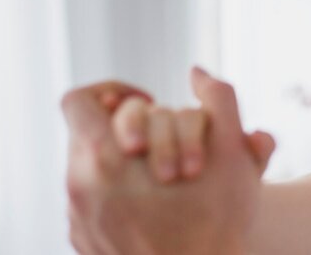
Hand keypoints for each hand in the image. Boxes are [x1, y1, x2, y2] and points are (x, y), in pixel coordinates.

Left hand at [62, 68, 275, 254]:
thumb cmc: (218, 218)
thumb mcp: (232, 151)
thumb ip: (219, 99)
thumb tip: (198, 73)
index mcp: (104, 156)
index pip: (78, 100)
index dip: (113, 91)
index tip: (149, 104)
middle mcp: (79, 185)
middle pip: (87, 133)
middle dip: (125, 129)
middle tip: (161, 140)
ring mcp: (78, 217)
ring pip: (90, 169)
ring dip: (123, 163)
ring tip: (163, 176)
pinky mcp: (83, 241)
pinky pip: (92, 203)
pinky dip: (118, 197)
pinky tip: (154, 208)